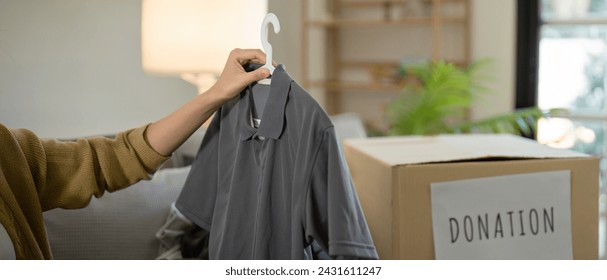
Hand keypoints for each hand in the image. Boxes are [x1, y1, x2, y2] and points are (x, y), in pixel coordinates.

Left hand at [146, 48, 271, 156]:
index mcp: (236, 54)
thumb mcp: (243, 81)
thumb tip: (269, 71)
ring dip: (265, 66)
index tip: (274, 67)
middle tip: (276, 70)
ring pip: (258, 60)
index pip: (256, 53)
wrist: (220, 94)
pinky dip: (261, 69)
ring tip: (273, 73)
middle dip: (267, 62)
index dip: (266, 59)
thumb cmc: (227, 87)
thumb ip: (256, 75)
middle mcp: (239, 54)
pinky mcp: (244, 65)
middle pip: (258, 55)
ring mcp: (242, 59)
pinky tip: (266, 74)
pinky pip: (256, 65)